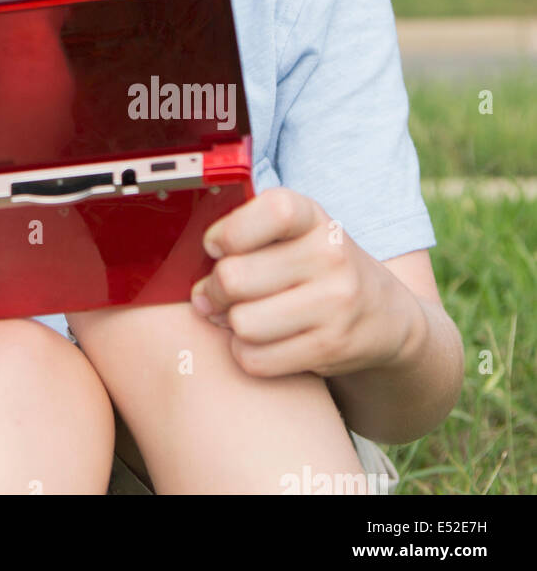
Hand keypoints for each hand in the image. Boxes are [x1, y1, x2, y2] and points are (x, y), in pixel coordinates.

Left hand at [189, 186, 419, 378]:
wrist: (383, 316)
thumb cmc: (314, 266)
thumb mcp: (293, 233)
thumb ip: (245, 233)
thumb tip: (187, 269)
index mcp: (312, 216)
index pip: (269, 211)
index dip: (228, 232)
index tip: (215, 247)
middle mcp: (330, 256)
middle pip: (235, 277)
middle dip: (213, 288)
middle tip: (214, 292)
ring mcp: (335, 304)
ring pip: (242, 323)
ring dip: (229, 324)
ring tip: (238, 316)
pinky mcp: (331, 348)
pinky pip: (256, 358)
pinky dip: (246, 353)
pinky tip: (259, 340)